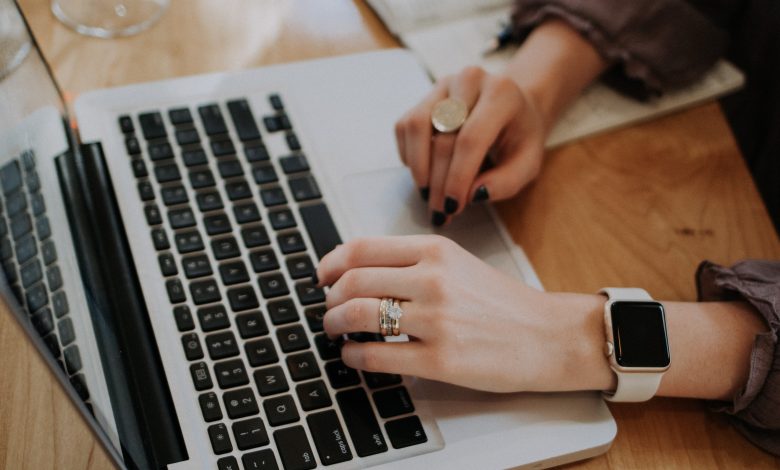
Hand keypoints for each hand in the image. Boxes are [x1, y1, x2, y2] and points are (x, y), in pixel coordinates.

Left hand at [316, 235, 609, 392]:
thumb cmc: (503, 303)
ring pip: (358, 316)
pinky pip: (376, 356)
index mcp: (435, 250)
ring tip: (335, 332)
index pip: (362, 248)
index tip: (322, 276)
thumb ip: (413, 262)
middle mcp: (433, 280)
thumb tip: (359, 271)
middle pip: (352, 281)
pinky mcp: (440, 360)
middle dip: (329, 298)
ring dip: (334, 325)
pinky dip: (352, 357)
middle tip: (328, 309)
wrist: (549, 336)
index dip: (331, 263)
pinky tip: (353, 357)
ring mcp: (436, 320)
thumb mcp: (459, 264)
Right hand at [394, 67, 545, 224]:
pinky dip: (409, 155)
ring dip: (418, 167)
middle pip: (443, 137)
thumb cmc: (520, 137)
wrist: (513, 106)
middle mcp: (470, 81)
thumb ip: (506, 182)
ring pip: (416, 127)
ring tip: (428, 194)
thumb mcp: (528, 163)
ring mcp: (443, 85)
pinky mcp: (425, 96)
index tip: (453, 206)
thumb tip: (473, 194)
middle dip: (439, 182)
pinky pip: (405, 127)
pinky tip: (425, 172)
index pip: (471, 138)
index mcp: (501, 94)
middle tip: (440, 211)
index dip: (458, 176)